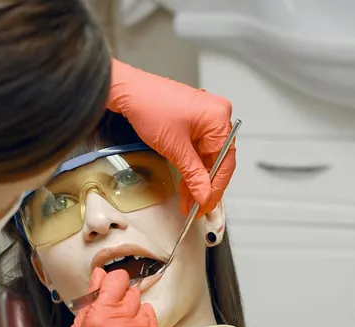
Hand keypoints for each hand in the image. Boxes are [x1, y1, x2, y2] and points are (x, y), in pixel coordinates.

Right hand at [38, 269, 159, 326]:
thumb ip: (91, 301)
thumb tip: (100, 275)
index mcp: (99, 318)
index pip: (117, 281)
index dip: (113, 282)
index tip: (110, 288)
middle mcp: (122, 325)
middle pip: (132, 293)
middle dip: (122, 301)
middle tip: (111, 317)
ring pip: (144, 308)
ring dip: (134, 314)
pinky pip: (152, 326)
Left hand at [107, 60, 236, 217]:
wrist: (128, 92)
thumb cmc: (149, 106)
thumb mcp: (175, 148)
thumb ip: (193, 175)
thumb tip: (204, 195)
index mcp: (218, 118)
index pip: (225, 162)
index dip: (216, 188)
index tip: (207, 204)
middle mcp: (216, 116)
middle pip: (217, 161)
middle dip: (205, 186)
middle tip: (197, 206)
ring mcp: (205, 119)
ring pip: (206, 158)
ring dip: (197, 180)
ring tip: (188, 200)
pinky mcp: (194, 122)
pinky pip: (198, 150)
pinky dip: (191, 167)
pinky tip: (186, 184)